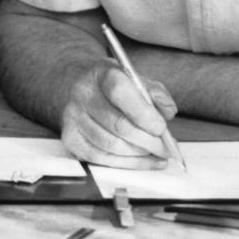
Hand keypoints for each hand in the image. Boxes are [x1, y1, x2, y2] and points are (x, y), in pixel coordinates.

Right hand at [60, 61, 177, 167]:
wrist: (80, 86)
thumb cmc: (113, 86)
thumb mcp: (136, 79)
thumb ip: (155, 93)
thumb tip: (168, 113)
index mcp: (102, 74)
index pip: (121, 93)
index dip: (143, 114)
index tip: (161, 128)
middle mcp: (83, 95)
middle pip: (117, 124)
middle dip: (147, 141)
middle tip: (166, 148)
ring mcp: (73, 118)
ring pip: (110, 145)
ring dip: (138, 154)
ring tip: (157, 154)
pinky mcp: (70, 139)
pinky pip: (101, 159)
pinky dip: (126, 164)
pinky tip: (143, 161)